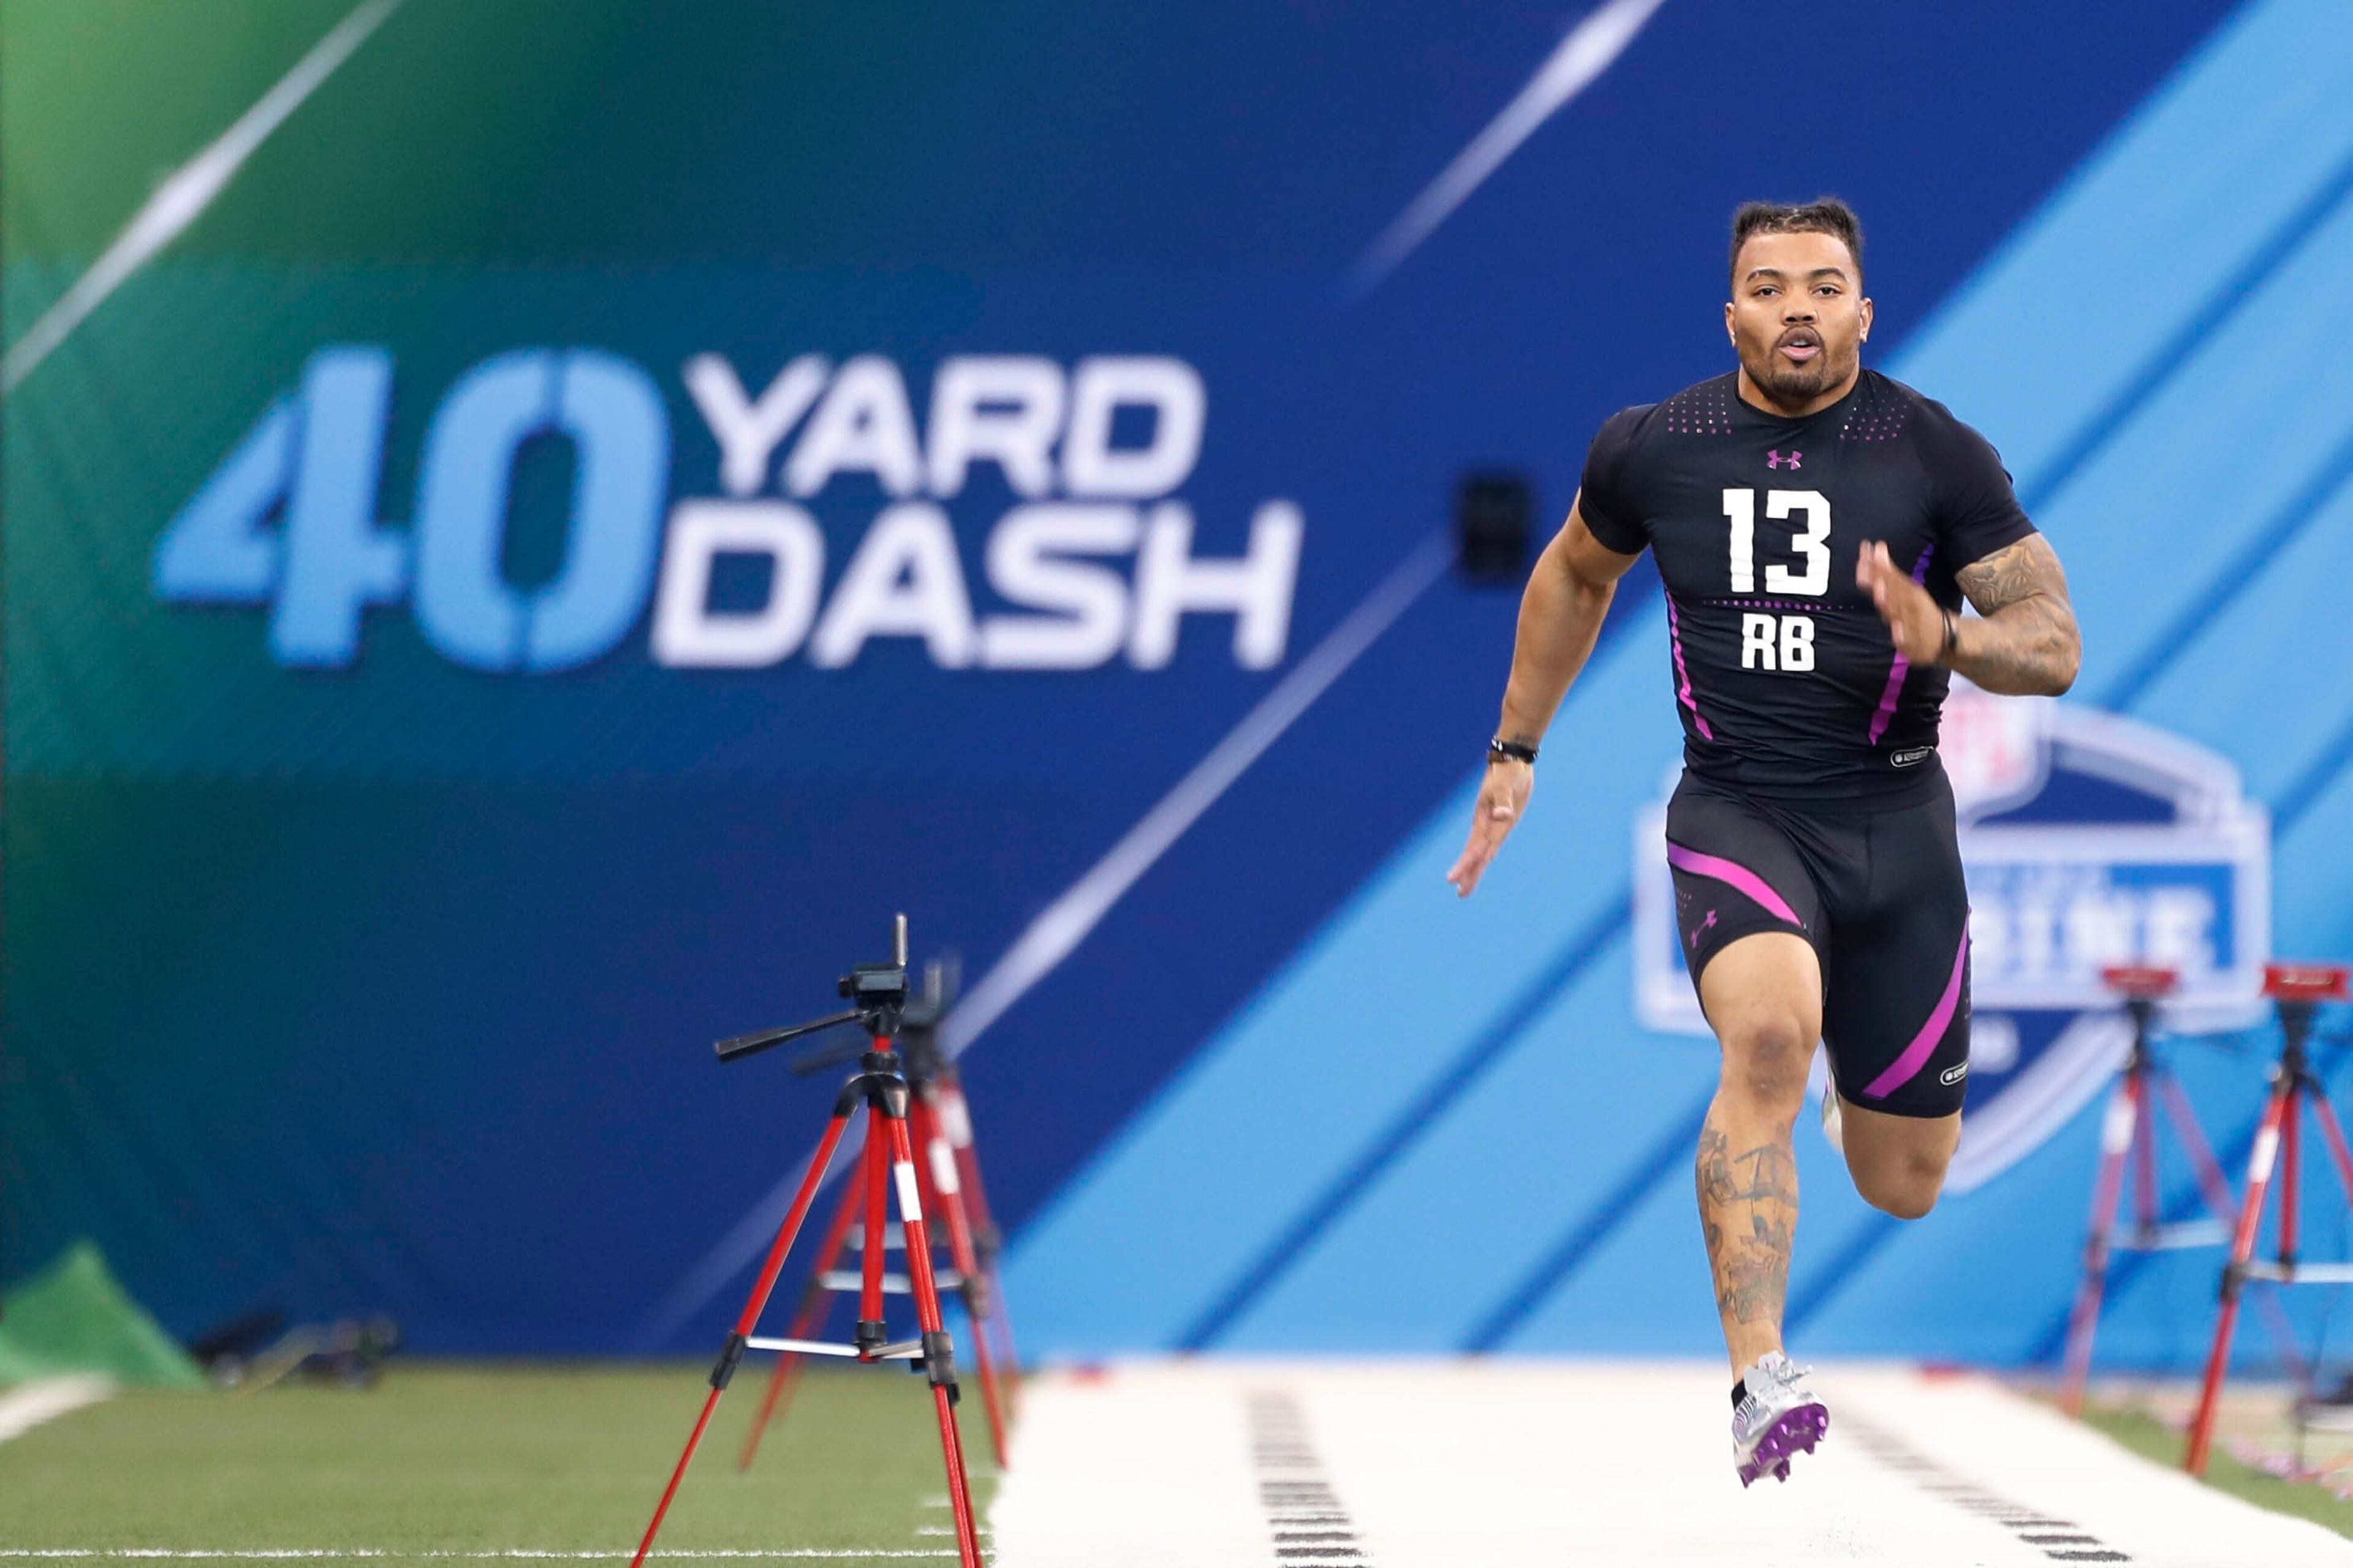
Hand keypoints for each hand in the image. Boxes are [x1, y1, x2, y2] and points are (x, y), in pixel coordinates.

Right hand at [1445, 759, 1531, 897]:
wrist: (1512, 763)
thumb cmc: (1508, 773)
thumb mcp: (1505, 785)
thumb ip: (1503, 801)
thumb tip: (1503, 815)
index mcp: (1483, 819)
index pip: (1474, 847)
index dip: (1465, 864)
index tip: (1452, 880)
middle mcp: (1486, 826)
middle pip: (1476, 855)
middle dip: (1469, 874)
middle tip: (1461, 895)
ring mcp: (1493, 825)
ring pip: (1483, 853)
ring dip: (1476, 871)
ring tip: (1465, 890)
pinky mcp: (1502, 824)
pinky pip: (1492, 845)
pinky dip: (1486, 857)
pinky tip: (1481, 866)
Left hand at [1857, 540, 1947, 664]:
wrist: (1947, 639)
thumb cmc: (1919, 612)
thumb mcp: (1907, 591)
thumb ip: (1889, 574)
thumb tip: (1876, 549)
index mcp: (1907, 591)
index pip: (1890, 574)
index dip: (1877, 562)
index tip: (1867, 547)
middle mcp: (1909, 604)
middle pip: (1891, 588)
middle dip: (1879, 576)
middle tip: (1866, 563)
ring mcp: (1911, 623)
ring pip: (1898, 612)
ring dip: (1888, 601)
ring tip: (1878, 591)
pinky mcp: (1913, 643)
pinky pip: (1906, 639)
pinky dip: (1901, 634)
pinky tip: (1896, 630)